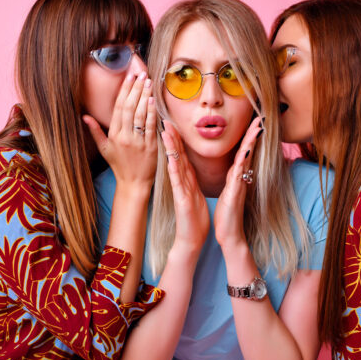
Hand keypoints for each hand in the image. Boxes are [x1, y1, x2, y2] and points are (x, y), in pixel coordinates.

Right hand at [83, 72, 157, 187]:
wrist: (133, 183)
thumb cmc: (119, 165)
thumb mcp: (104, 148)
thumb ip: (95, 131)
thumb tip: (85, 117)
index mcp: (113, 135)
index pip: (118, 108)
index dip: (124, 91)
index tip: (129, 77)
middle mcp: (124, 136)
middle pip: (129, 107)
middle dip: (135, 89)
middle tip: (141, 74)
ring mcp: (137, 141)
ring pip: (139, 114)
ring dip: (144, 96)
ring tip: (148, 82)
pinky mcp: (150, 146)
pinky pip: (150, 126)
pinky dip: (151, 112)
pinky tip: (153, 100)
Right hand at [161, 121, 209, 254]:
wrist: (191, 240)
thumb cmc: (194, 220)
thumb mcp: (195, 196)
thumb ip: (191, 182)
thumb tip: (190, 171)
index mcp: (187, 182)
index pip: (183, 157)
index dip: (179, 140)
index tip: (174, 124)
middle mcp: (181, 184)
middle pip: (177, 157)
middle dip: (172, 138)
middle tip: (166, 120)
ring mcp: (180, 191)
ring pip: (175, 166)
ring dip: (170, 148)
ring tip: (165, 132)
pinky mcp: (181, 200)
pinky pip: (177, 182)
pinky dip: (174, 169)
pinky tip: (171, 158)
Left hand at [214, 118, 262, 250]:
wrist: (229, 235)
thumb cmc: (228, 214)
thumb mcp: (230, 192)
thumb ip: (234, 179)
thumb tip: (237, 169)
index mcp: (236, 176)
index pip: (243, 152)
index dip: (249, 136)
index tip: (254, 121)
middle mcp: (240, 178)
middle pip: (248, 151)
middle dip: (254, 134)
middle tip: (260, 117)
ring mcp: (239, 185)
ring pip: (245, 159)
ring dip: (251, 142)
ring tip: (257, 127)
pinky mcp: (235, 193)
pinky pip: (238, 174)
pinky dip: (242, 162)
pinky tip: (246, 151)